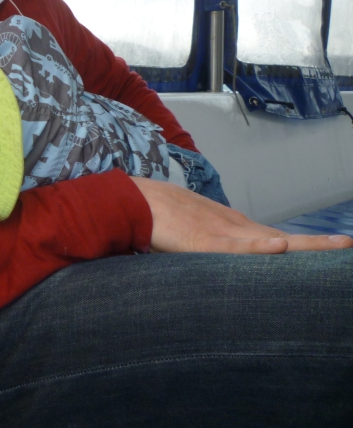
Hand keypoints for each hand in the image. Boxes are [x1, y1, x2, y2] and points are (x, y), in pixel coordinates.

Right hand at [131, 177, 352, 252]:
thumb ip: (210, 249)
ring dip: (307, 247)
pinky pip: (233, 246)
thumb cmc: (157, 219)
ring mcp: (220, 234)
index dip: (305, 248)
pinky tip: (278, 248)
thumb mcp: (190, 237)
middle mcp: (234, 229)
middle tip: (349, 245)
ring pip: (270, 242)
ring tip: (340, 245)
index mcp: (232, 230)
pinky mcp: (201, 242)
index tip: (333, 250)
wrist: (132, 201)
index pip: (276, 239)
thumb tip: (222, 263)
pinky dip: (257, 248)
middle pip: (285, 240)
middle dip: (319, 247)